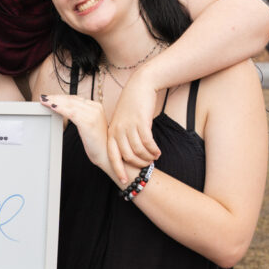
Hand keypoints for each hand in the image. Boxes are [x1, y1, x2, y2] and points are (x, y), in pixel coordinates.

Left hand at [40, 93, 110, 175]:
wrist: (107, 155)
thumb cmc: (97, 143)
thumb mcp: (89, 125)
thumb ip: (81, 115)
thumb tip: (65, 110)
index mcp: (97, 107)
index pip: (76, 98)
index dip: (62, 97)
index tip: (51, 97)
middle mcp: (96, 108)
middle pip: (72, 100)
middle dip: (56, 98)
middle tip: (44, 98)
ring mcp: (93, 114)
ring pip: (70, 104)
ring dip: (55, 102)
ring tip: (45, 101)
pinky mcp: (88, 122)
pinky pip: (71, 112)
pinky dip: (60, 108)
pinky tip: (52, 107)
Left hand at [105, 67, 160, 182]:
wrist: (139, 87)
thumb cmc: (131, 106)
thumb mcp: (121, 122)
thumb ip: (121, 136)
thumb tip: (125, 155)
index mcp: (111, 132)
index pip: (112, 156)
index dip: (118, 170)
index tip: (123, 181)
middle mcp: (118, 130)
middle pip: (128, 156)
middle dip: (139, 165)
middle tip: (147, 166)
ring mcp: (129, 126)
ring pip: (139, 151)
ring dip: (148, 158)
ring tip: (154, 157)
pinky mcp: (141, 122)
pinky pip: (148, 143)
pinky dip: (154, 150)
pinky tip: (158, 152)